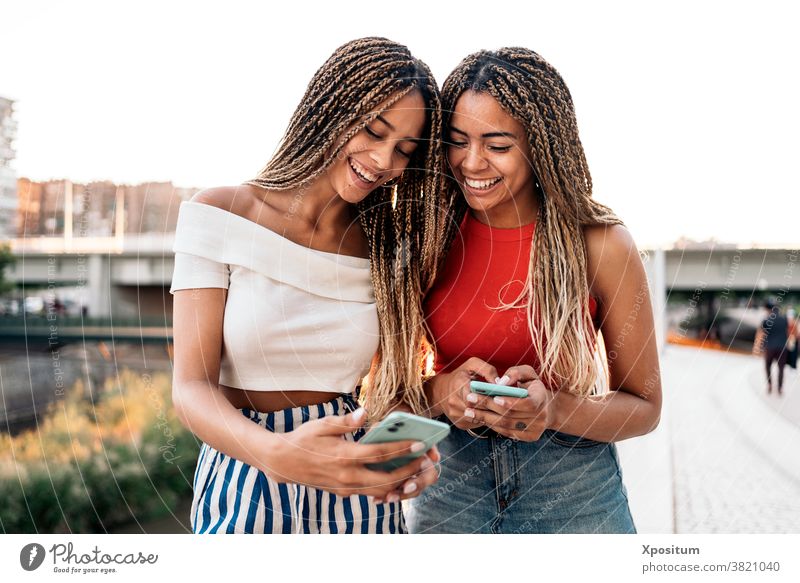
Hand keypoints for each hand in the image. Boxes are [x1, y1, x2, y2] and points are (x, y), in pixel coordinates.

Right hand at [265, 407, 434, 498]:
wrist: (282, 462)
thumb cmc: (303, 439)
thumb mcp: (322, 425)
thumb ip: (346, 421)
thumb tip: (364, 412)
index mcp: (344, 456)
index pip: (379, 454)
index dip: (402, 450)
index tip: (420, 445)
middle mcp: (346, 476)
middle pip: (386, 480)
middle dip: (408, 472)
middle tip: (424, 462)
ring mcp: (344, 487)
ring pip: (379, 491)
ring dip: (399, 483)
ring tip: (415, 472)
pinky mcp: (341, 492)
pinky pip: (368, 493)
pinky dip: (384, 489)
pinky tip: (395, 479)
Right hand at [429, 357, 499, 429]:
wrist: (439, 391)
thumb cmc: (459, 376)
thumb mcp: (472, 365)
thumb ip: (487, 370)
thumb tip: (499, 383)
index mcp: (458, 385)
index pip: (473, 396)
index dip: (486, 397)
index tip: (496, 396)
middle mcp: (454, 402)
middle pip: (478, 409)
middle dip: (491, 407)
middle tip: (502, 404)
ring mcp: (456, 415)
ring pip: (479, 419)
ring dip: (489, 415)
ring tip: (498, 409)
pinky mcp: (460, 423)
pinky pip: (477, 424)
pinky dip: (484, 419)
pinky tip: (489, 413)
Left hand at [463, 365, 553, 441]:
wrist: (546, 407)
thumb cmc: (532, 386)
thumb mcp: (527, 373)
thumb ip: (515, 373)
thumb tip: (500, 382)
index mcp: (542, 398)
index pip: (528, 403)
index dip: (511, 402)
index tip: (494, 397)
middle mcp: (541, 416)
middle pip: (511, 415)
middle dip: (489, 407)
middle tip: (470, 399)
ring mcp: (535, 429)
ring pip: (506, 425)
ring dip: (485, 418)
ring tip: (469, 410)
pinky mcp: (529, 437)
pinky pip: (507, 432)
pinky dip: (492, 425)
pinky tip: (479, 417)